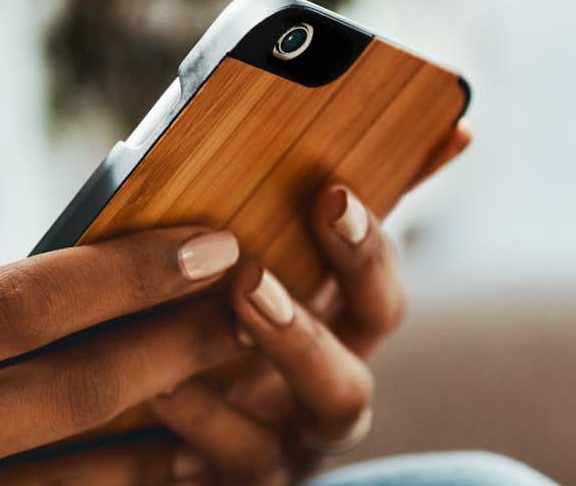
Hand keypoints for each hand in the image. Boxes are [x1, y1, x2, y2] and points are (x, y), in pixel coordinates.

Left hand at [0, 126, 472, 484]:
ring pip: (277, 449)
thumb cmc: (212, 304)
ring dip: (224, 409)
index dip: (365, 251)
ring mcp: (275, 456)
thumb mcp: (254, 252)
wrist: (137, 409)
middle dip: (300, 334)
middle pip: (345, 384)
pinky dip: (190, 440)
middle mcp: (318, 402)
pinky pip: (215, 478)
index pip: (379, 296)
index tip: (332, 196)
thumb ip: (302, 201)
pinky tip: (155, 403)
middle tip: (248, 281)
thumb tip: (439, 124)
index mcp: (337, 336)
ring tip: (174, 361)